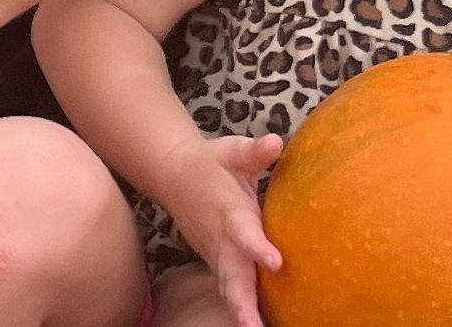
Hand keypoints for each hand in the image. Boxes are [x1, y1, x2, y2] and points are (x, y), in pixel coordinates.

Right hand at [161, 132, 283, 326]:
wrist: (174, 177)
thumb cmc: (211, 164)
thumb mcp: (232, 152)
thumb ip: (254, 152)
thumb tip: (277, 141)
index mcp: (228, 212)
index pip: (243, 231)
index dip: (257, 246)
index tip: (275, 262)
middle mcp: (221, 240)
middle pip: (230, 275)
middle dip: (242, 302)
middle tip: (253, 326)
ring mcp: (217, 256)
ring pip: (228, 289)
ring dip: (240, 312)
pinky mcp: (219, 265)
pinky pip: (230, 291)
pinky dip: (240, 311)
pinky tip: (257, 325)